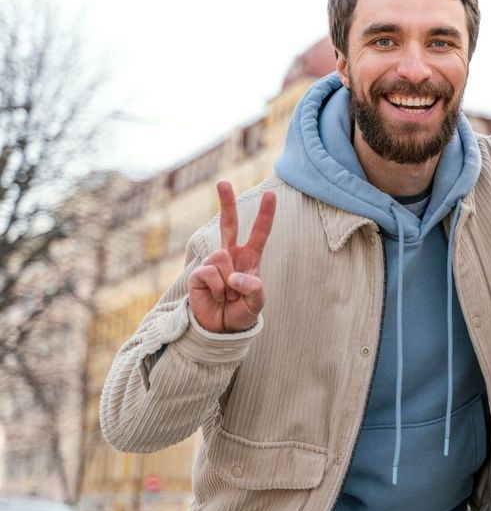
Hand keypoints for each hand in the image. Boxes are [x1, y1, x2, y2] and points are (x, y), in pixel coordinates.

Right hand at [187, 181, 275, 333]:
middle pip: (228, 224)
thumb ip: (254, 289)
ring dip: (227, 281)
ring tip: (227, 295)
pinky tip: (216, 296)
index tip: (271, 194)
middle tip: (222, 182)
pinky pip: (209, 272)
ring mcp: (213, 263)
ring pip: (221, 257)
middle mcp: (231, 255)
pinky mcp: (199, 273)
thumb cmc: (241, 313)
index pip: (259, 233)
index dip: (265, 215)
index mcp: (250, 258)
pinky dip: (217, 288)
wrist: (221, 328)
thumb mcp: (256, 304)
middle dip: (226, 202)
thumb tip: (235, 277)